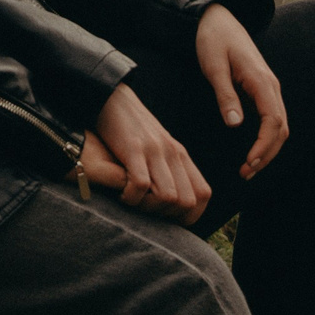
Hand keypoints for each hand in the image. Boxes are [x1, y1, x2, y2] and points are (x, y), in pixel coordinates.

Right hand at [79, 84, 208, 223]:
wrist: (112, 97)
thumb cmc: (131, 128)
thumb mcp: (158, 147)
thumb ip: (170, 169)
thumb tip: (175, 201)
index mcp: (181, 155)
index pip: (203, 195)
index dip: (190, 215)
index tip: (167, 217)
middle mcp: (173, 153)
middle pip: (187, 202)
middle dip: (166, 215)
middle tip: (145, 209)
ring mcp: (154, 151)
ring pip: (168, 197)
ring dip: (148, 207)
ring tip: (132, 200)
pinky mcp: (133, 148)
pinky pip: (140, 185)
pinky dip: (131, 197)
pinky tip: (121, 192)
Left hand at [195, 3, 288, 180]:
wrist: (217, 17)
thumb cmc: (212, 39)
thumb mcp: (213, 66)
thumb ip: (225, 95)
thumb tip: (236, 125)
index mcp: (261, 81)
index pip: (273, 122)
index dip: (264, 147)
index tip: (249, 163)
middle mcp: (271, 86)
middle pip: (281, 129)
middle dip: (267, 154)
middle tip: (245, 173)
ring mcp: (268, 88)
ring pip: (278, 126)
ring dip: (267, 149)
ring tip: (248, 168)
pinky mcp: (261, 89)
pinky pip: (271, 119)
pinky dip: (265, 138)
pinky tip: (252, 151)